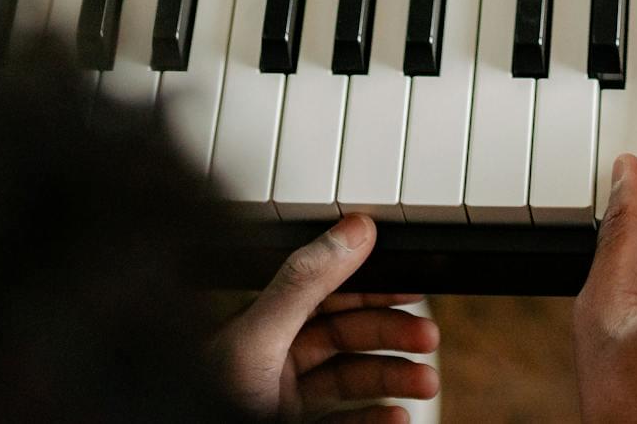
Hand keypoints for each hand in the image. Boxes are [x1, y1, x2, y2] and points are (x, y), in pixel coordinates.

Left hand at [212, 214, 441, 420]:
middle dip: (392, 334)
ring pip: (352, 377)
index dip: (372, 284)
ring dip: (393, 377)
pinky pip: (344, 420)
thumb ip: (303, 284)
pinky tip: (397, 417)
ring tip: (425, 383)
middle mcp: (275, 355)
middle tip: (428, 336)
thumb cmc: (208, 397)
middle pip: (348, 334)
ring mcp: (285, 395)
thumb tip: (353, 230)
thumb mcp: (258, 338)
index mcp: (262, 322)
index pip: (327, 291)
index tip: (413, 282)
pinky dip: (375, 418)